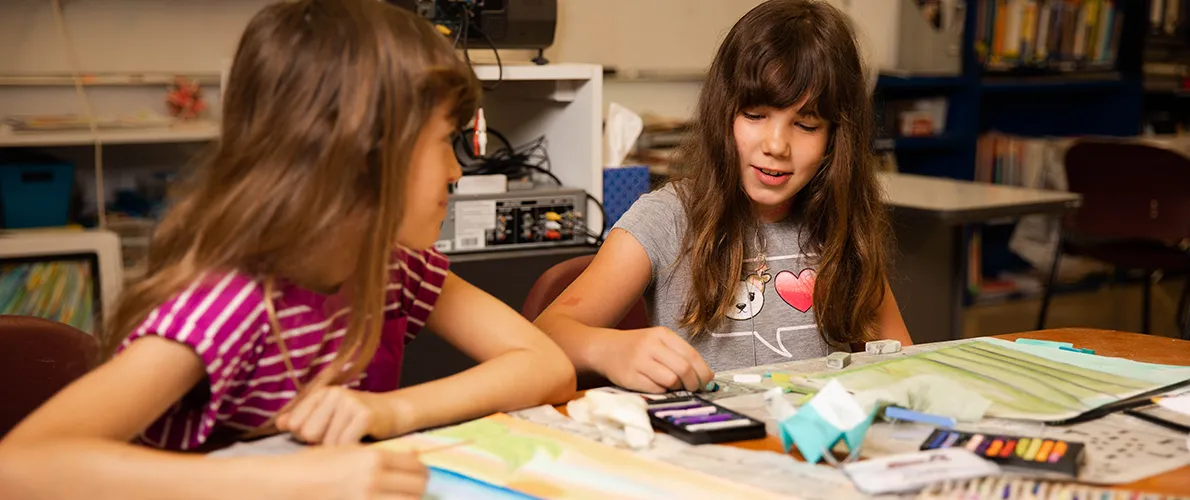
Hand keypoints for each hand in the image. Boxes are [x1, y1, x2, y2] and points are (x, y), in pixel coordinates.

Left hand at [276, 387, 393, 445]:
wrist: (393, 411)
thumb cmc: (356, 416)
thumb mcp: (328, 413)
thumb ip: (302, 418)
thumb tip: (279, 424)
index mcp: (321, 392)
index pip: (296, 424)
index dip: (308, 435)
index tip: (325, 430)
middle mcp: (334, 393)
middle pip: (309, 434)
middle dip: (323, 441)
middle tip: (340, 432)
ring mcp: (350, 402)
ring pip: (328, 442)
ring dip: (339, 446)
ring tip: (351, 435)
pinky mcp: (365, 415)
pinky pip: (345, 444)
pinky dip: (351, 448)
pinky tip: (359, 439)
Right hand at [283, 446, 427, 499]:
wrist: (286, 484)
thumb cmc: (315, 465)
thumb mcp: (349, 451)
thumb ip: (380, 455)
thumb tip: (413, 456)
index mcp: (373, 459)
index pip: (416, 466)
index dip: (421, 471)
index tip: (419, 475)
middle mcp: (373, 480)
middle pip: (417, 487)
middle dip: (418, 488)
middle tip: (412, 488)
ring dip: (408, 499)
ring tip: (400, 496)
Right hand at [593, 327, 713, 392]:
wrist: (604, 349)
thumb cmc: (637, 347)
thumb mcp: (658, 341)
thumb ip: (679, 354)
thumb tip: (705, 377)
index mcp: (662, 334)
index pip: (691, 355)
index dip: (703, 372)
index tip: (707, 382)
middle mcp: (650, 345)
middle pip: (683, 369)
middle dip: (694, 383)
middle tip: (695, 389)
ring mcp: (639, 361)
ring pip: (671, 380)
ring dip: (678, 388)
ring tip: (676, 387)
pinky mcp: (630, 377)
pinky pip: (656, 389)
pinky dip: (663, 391)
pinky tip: (660, 387)